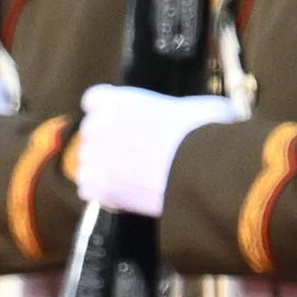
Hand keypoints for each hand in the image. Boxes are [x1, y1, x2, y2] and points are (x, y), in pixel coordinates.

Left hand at [72, 85, 239, 216]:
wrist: (203, 168)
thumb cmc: (207, 134)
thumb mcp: (202, 107)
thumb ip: (184, 109)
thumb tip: (200, 115)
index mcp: (119, 101)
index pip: (94, 100)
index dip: (107, 112)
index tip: (120, 123)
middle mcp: (99, 125)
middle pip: (92, 133)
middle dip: (109, 144)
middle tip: (135, 157)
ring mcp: (95, 155)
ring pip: (89, 163)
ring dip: (107, 171)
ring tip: (136, 179)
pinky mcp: (98, 185)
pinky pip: (89, 189)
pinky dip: (106, 195)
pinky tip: (129, 196)